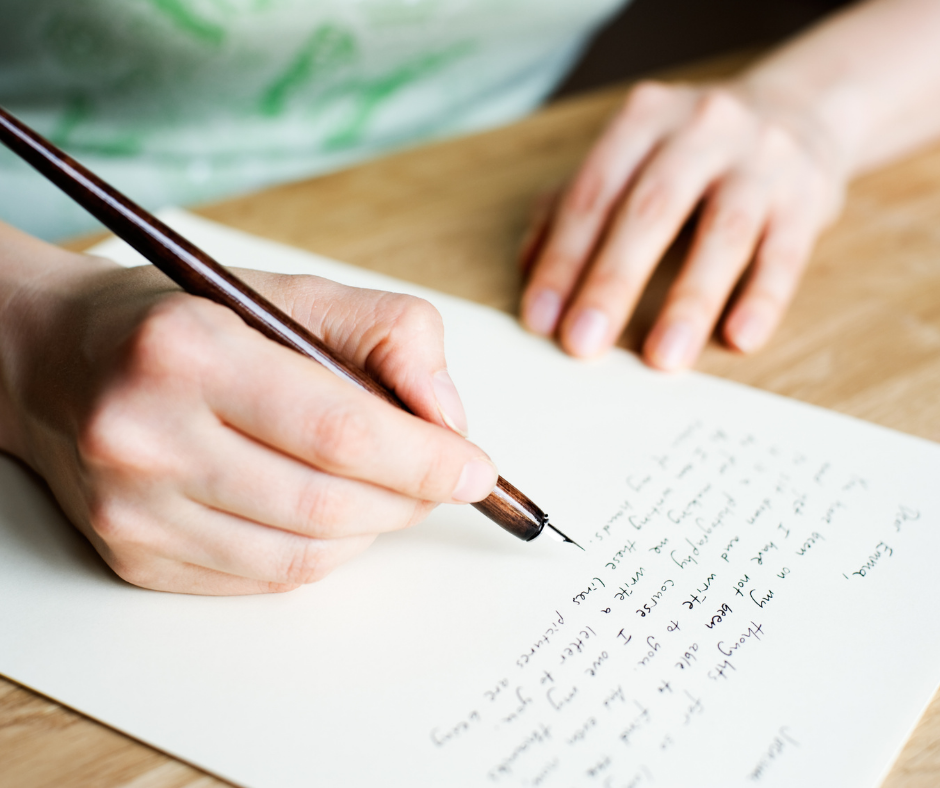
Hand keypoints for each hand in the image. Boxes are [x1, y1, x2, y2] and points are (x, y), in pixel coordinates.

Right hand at [0, 242, 496, 594]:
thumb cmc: (188, 321)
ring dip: (370, 528)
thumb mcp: (293, 293)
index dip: (422, 458)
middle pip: (325, 501)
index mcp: (188, 351)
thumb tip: (448, 419)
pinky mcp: (133, 556)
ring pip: (302, 553)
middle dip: (408, 498)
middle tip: (440, 479)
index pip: (337, 427)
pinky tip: (327, 513)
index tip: (474, 469)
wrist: (61, 361)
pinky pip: (264, 579)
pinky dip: (321, 551)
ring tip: (384, 490)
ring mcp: (133, 509)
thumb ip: (390, 334)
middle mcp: (146, 435)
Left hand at [520, 78, 845, 368]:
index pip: (592, 195)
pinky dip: (763, 297)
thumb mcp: (628, 159)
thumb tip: (529, 271)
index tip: (540, 320)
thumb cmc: (688, 153)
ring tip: (663, 359)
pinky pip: (786, 252)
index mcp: (643, 120)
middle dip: (612, 282)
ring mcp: (761, 159)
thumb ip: (572, 206)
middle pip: (650, 211)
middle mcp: (702, 129)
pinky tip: (740, 338)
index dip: (562, 259)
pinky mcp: (808, 196)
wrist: (797, 111)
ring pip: (723, 234)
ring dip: (689, 301)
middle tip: (583, 344)